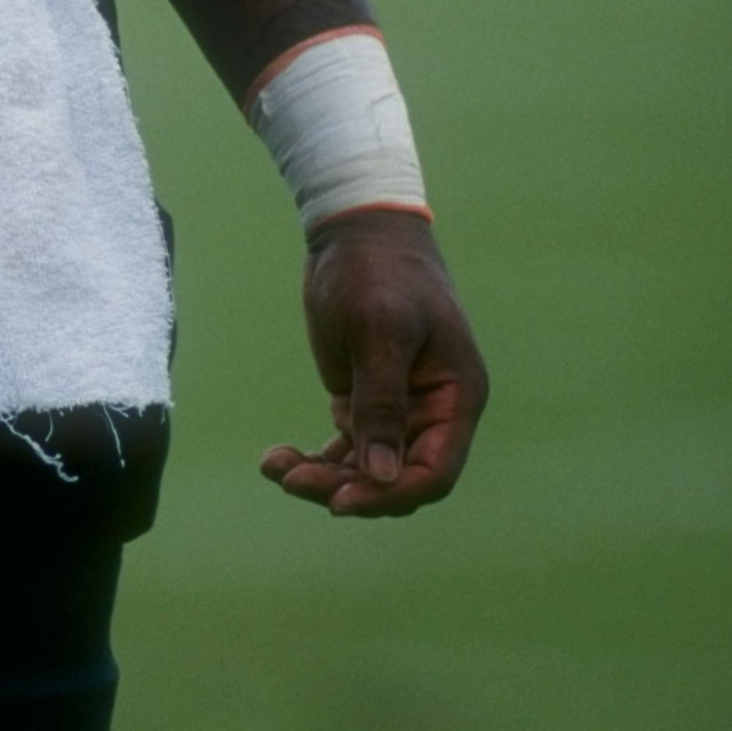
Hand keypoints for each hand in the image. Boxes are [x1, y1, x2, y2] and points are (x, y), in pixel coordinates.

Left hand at [260, 210, 487, 518]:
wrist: (354, 229)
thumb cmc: (377, 269)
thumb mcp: (379, 329)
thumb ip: (382, 401)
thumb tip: (381, 474)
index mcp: (457, 398)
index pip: (433, 473)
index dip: (389, 496)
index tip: (339, 502)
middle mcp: (433, 412)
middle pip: (395, 478)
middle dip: (346, 487)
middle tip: (291, 479)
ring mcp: (397, 408)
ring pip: (366, 470)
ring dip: (322, 476)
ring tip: (274, 466)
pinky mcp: (363, 400)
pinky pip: (346, 448)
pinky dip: (315, 458)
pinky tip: (276, 458)